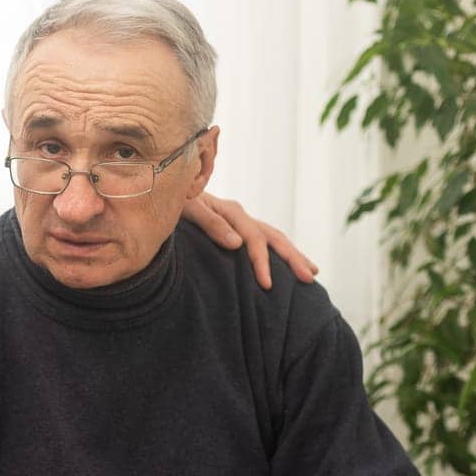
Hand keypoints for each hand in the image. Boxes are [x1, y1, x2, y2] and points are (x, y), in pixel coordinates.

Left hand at [183, 192, 318, 289]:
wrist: (163, 190)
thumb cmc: (171, 201)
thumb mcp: (187, 208)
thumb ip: (211, 223)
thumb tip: (238, 243)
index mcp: (231, 212)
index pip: (254, 240)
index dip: (262, 263)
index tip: (267, 286)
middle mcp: (240, 216)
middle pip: (273, 237)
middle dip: (293, 258)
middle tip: (309, 279)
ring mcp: (239, 221)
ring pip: (273, 238)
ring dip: (293, 254)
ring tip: (311, 272)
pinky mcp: (234, 228)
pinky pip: (262, 240)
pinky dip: (277, 252)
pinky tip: (285, 264)